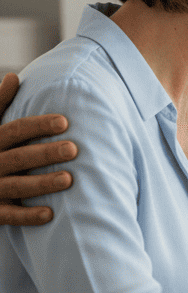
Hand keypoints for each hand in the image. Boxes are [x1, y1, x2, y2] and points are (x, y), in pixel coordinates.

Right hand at [0, 73, 77, 226]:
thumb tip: (13, 76)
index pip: (15, 130)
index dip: (39, 125)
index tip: (64, 122)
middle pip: (19, 157)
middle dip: (45, 153)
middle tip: (73, 150)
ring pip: (16, 186)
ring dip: (42, 184)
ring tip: (68, 180)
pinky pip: (8, 215)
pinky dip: (27, 216)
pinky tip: (50, 214)